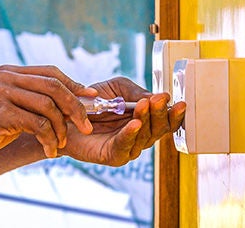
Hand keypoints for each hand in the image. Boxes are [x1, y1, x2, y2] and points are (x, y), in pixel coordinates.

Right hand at [0, 65, 96, 164]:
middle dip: (75, 107)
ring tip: (61, 144)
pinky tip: (49, 150)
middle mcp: (6, 78)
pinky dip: (49, 139)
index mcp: (9, 73)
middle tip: (85, 126)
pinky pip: (36, 124)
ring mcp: (2, 93)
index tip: (91, 97)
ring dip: (61, 128)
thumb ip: (27, 102)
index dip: (73, 84)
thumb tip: (62, 108)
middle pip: (54, 86)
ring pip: (48, 106)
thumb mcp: (4, 107)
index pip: (50, 72)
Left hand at [58, 76, 185, 165]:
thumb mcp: (117, 88)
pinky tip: (135, 123)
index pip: (166, 120)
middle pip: (158, 129)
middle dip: (161, 113)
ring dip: (146, 119)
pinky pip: (124, 146)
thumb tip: (155, 98)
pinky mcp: (113, 155)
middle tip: (161, 100)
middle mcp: (139, 136)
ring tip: (145, 104)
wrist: (65, 114)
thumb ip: (135, 91)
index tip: (179, 102)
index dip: (174, 114)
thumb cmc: (93, 102)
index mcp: (144, 120)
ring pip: (144, 137)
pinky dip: (130, 134)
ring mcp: (128, 147)